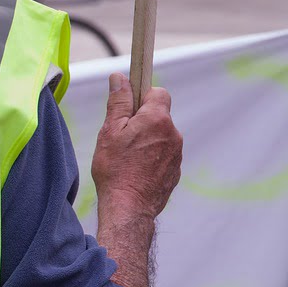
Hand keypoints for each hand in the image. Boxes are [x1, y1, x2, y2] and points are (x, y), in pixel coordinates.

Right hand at [91, 72, 182, 219]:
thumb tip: (120, 78)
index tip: (129, 107)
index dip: (142, 97)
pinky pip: (163, 155)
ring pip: (161, 136)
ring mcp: (177, 154)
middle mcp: (173, 134)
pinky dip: (152, 158)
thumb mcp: (110, 131)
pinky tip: (136, 170)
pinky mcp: (175, 171)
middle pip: (158, 116)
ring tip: (128, 158)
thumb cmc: (116, 169)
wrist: (129, 208)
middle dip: (142, 121)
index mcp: (157, 119)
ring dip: (147, 141)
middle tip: (122, 137)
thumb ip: (119, 102)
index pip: (158, 92)